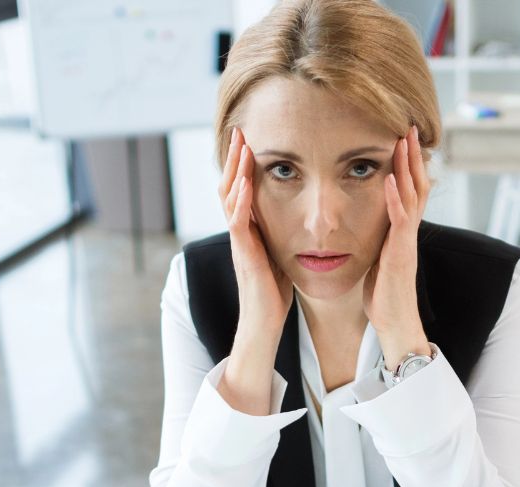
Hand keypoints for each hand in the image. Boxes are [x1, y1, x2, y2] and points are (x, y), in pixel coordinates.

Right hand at [219, 127, 293, 340]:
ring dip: (235, 172)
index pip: (241, 190)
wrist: (263, 323)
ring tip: (240, 147)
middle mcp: (239, 233)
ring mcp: (239, 243)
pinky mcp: (244, 255)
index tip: (248, 140)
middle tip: (237, 131)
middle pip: (230, 187)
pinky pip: (238, 224)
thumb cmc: (273, 293)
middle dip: (234, 158)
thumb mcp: (278, 255)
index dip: (242, 165)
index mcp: (248, 231)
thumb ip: (277, 236)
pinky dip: (241, 202)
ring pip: (230, 200)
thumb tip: (289, 219)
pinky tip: (245, 184)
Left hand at [364, 126, 432, 367]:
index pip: (409, 190)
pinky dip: (395, 199)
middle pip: (416, 185)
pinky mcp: (401, 254)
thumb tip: (370, 225)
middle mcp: (409, 232)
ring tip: (404, 142)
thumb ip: (380, 238)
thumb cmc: (384, 295)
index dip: (407, 165)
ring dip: (408, 167)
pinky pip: (400, 221)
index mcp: (402, 232)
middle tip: (410, 128)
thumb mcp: (379, 259)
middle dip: (413, 156)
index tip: (402, 140)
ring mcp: (407, 242)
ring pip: (412, 196)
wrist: (394, 324)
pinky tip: (390, 179)